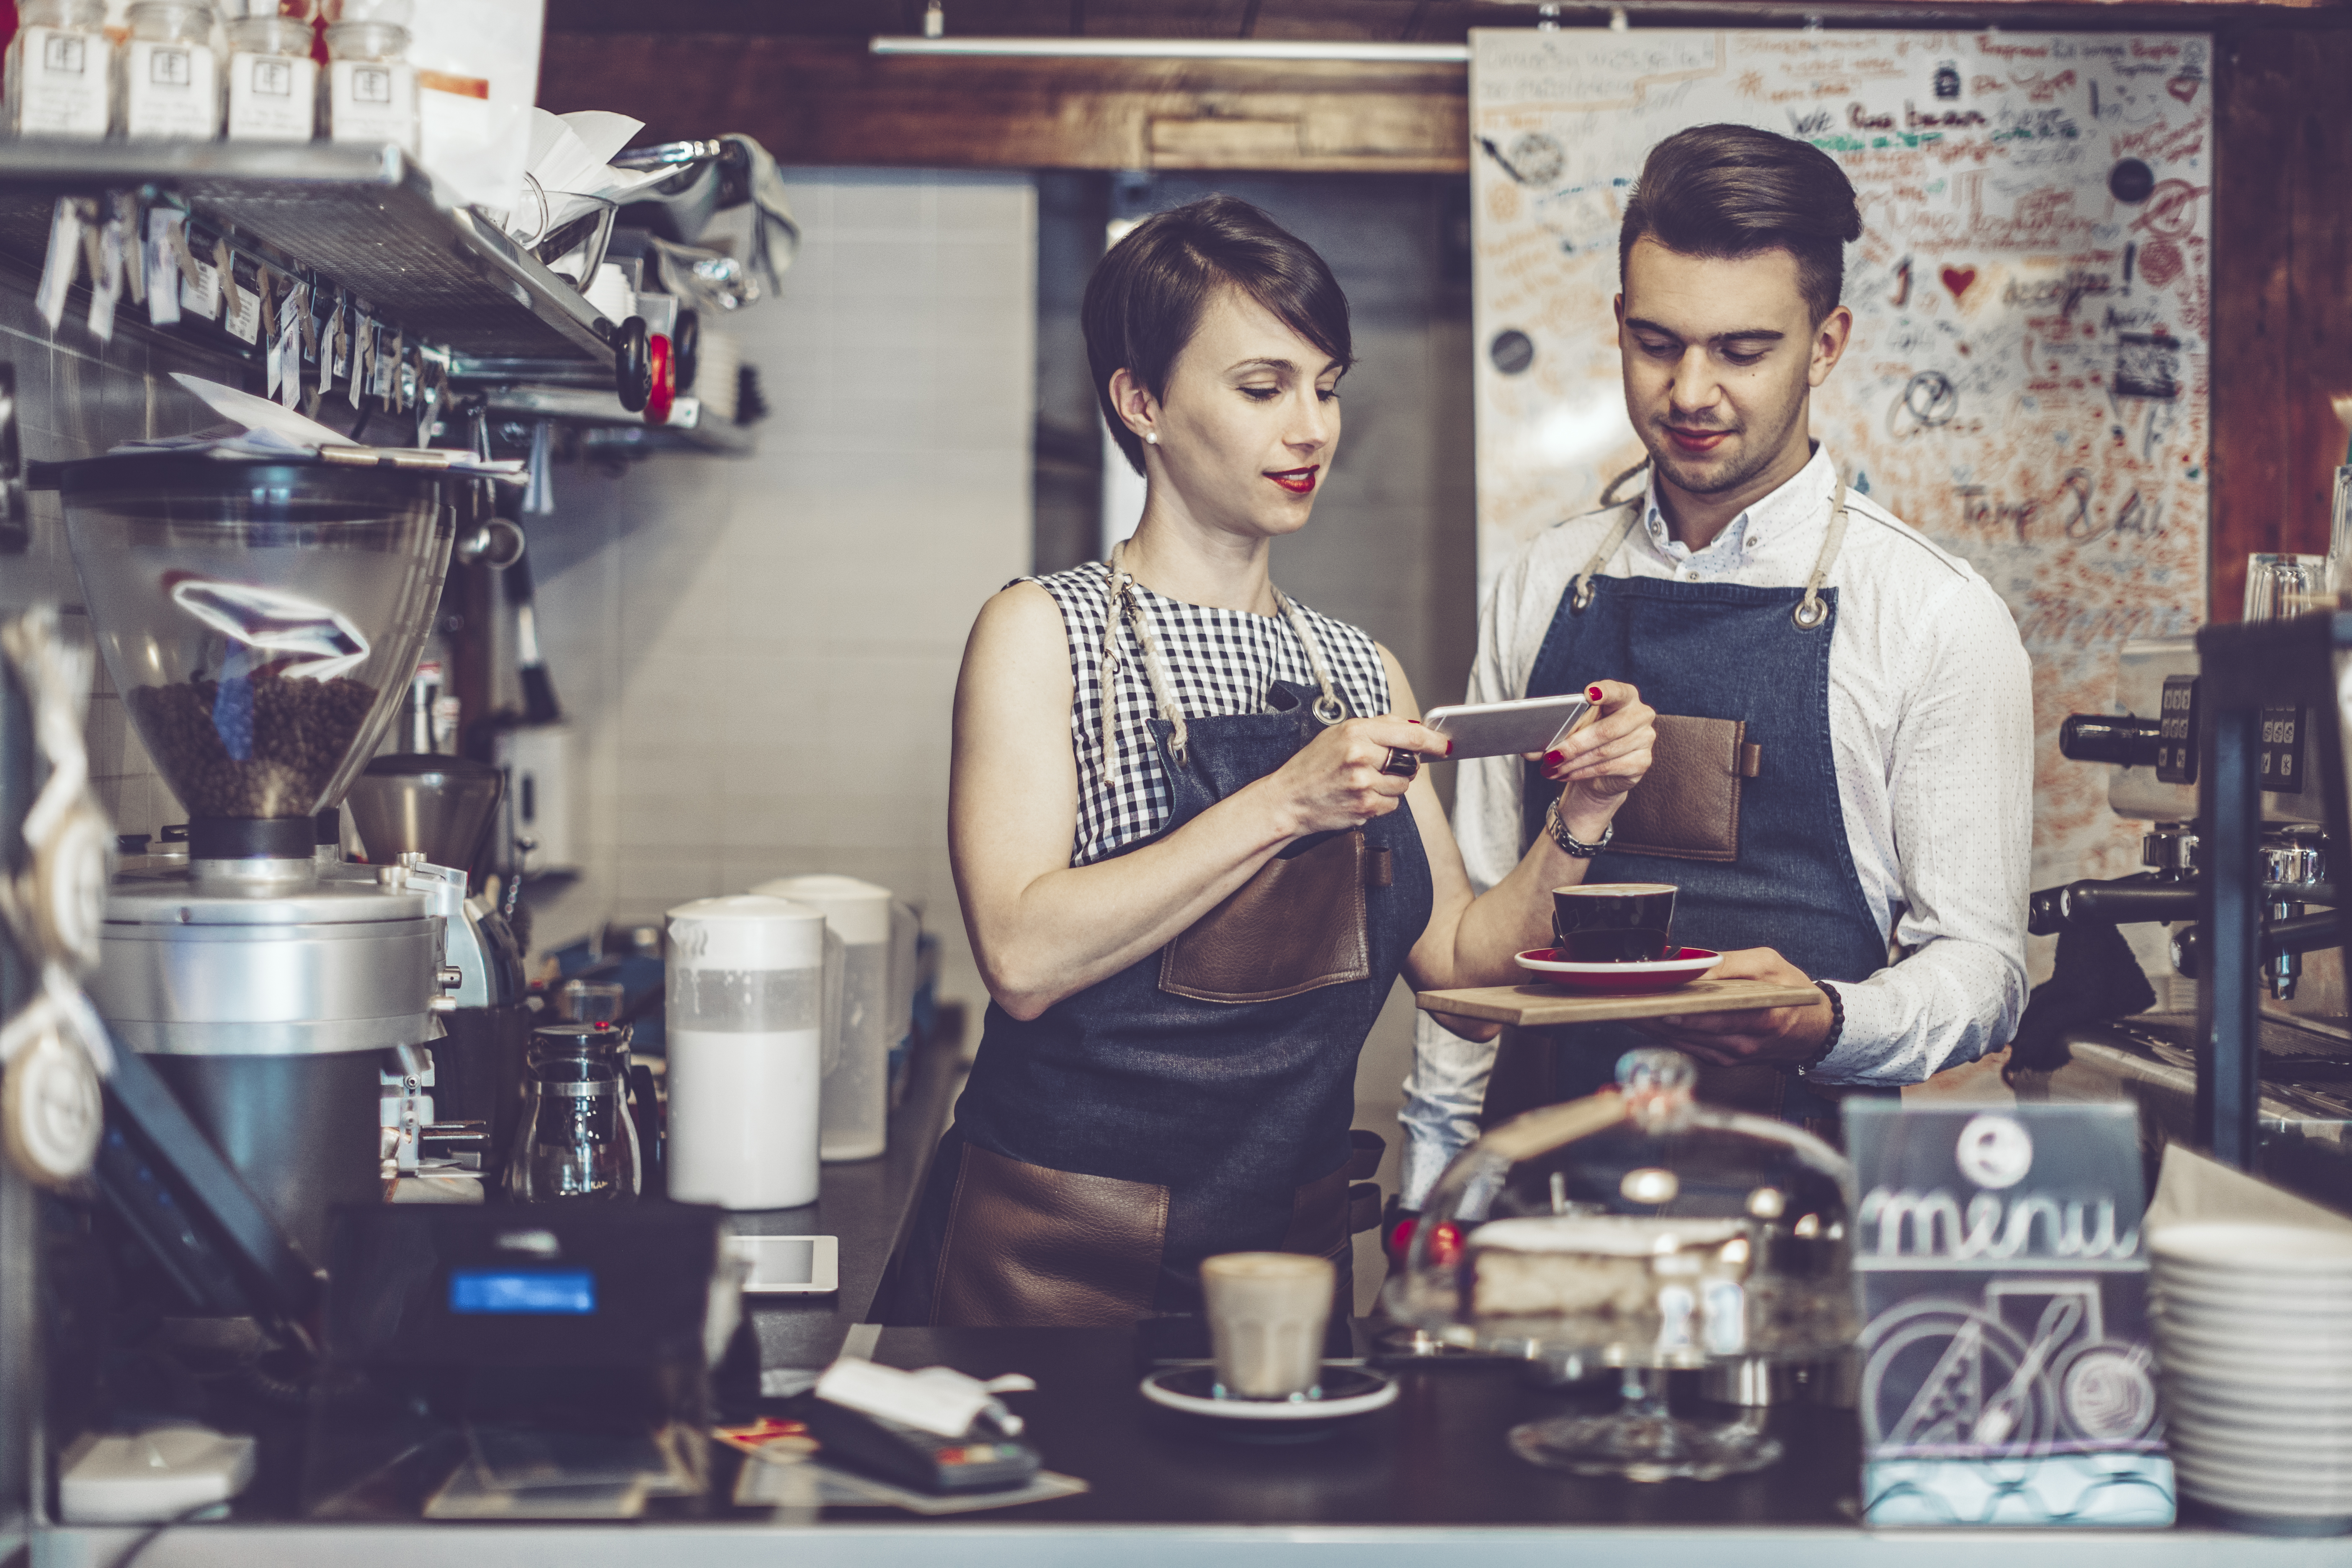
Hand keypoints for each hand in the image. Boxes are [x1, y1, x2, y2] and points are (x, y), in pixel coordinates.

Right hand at [1264, 717, 1448, 836]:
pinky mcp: (1364, 806)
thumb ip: (1377, 728)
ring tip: (1365, 782)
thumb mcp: (1339, 734)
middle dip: (1407, 765)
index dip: (1434, 741)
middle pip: (1411, 761)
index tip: (1445, 744)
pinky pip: (1392, 804)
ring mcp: (1363, 782)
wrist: (1287, 799)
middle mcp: (1361, 754)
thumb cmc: (1313, 765)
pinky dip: (1382, 802)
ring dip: (1392, 785)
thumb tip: (1415, 729)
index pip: (1410, 735)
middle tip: (1386, 767)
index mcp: (1356, 730)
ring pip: (1404, 785)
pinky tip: (1360, 797)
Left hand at [1533, 680, 1655, 837]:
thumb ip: (1553, 734)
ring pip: (1604, 752)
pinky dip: (1582, 773)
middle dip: (1574, 745)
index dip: (1604, 692)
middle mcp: (1640, 715)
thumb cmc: (1586, 739)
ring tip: (1551, 769)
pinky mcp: (1642, 762)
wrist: (1602, 770)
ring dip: (1573, 763)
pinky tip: (1566, 774)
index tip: (1589, 694)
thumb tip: (1528, 750)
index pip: (1617, 691)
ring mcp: (1645, 739)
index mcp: (1625, 696)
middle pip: (1606, 730)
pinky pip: (1608, 768)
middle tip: (1550, 756)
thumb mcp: (1571, 730)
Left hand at [1627, 947, 1833, 1066]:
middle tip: (1626, 1001)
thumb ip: (1733, 963)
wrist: (1812, 1029)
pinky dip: (1665, 1033)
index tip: (1657, 1004)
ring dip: (1653, 1026)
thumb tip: (1695, 963)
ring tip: (1626, 1006)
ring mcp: (1731, 1056)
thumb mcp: (1770, 964)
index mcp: (1762, 1018)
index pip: (1717, 1018)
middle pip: (1691, 1031)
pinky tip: (1645, 1018)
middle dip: (1656, 1017)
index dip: (1685, 1014)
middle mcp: (1744, 1044)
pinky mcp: (1721, 1059)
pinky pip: (1687, 1046)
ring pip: (1683, 1041)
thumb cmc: (1791, 991)